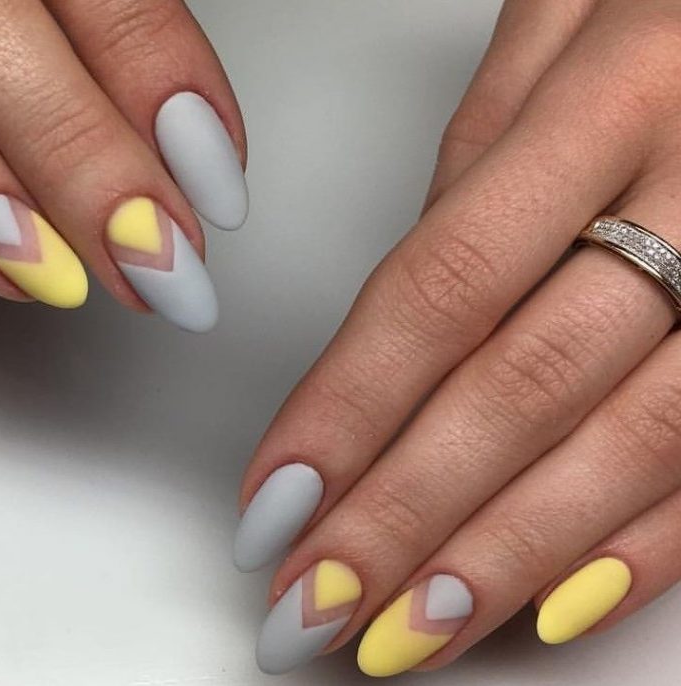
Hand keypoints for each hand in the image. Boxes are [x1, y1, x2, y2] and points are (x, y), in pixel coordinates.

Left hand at [235, 0, 680, 674]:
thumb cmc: (667, 13)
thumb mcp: (556, 35)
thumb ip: (476, 174)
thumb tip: (401, 329)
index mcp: (614, 95)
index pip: (442, 288)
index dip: (349, 411)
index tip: (275, 503)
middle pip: (523, 385)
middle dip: (408, 515)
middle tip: (318, 606)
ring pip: (632, 440)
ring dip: (506, 556)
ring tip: (411, 631)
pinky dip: (644, 540)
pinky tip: (553, 602)